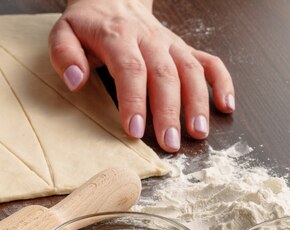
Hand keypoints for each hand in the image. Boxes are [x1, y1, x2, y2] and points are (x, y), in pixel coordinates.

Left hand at [49, 0, 234, 151]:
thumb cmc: (86, 24)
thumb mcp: (63, 34)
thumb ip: (65, 55)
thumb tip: (75, 81)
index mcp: (118, 36)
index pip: (130, 69)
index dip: (134, 100)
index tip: (135, 130)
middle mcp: (149, 38)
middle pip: (165, 74)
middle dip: (169, 111)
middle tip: (170, 143)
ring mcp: (169, 42)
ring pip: (190, 70)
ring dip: (198, 102)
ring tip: (198, 133)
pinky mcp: (181, 47)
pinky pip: (208, 61)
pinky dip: (221, 82)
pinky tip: (226, 106)